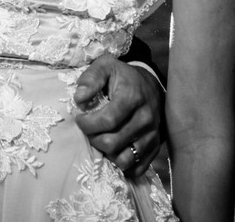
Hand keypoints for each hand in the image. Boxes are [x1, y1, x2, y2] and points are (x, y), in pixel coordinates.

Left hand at [73, 55, 163, 177]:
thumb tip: (79, 98)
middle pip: (112, 143)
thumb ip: (90, 79)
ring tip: (102, 140)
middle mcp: (145, 118)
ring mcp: (152, 135)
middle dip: (93, 139)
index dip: (87, 124)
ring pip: (125, 159)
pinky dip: (122, 165)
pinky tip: (114, 152)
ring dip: (107, 154)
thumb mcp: (105, 66)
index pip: (107, 121)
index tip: (80, 118)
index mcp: (132, 97)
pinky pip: (138, 168)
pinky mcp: (155, 147)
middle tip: (89, 130)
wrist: (150, 84)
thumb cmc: (123, 76)